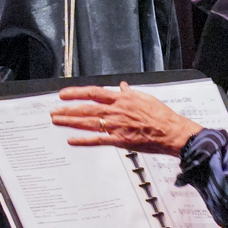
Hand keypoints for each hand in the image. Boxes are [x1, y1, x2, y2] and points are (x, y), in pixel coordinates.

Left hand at [51, 82, 202, 155]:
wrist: (173, 132)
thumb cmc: (162, 116)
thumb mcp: (145, 98)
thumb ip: (130, 93)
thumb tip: (122, 87)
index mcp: (122, 99)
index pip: (93, 92)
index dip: (76, 93)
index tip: (63, 94)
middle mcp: (116, 111)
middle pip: (86, 108)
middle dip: (68, 109)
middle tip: (53, 111)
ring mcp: (117, 126)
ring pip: (88, 123)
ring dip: (70, 122)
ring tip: (57, 121)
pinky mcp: (120, 140)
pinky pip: (98, 140)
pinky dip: (83, 140)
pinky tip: (71, 140)